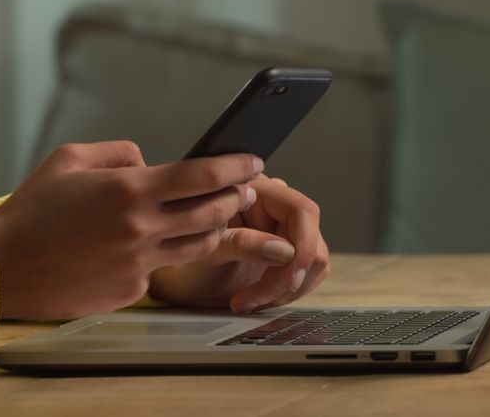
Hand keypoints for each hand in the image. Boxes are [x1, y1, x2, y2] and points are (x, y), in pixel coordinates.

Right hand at [0, 141, 262, 319]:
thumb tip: (150, 162)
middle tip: (243, 187)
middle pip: (213, 211)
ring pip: (200, 245)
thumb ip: (120, 153)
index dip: (236, 166)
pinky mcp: (131, 291)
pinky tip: (155, 246)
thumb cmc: (33, 209)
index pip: (202, 175)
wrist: (2, 266)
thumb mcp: (71, 159)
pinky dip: (165, 254)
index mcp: (128, 189)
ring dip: (214, 227)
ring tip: (214, 214)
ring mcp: (138, 264)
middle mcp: (140, 228)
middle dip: (236, 196)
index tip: (254, 160)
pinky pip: (163, 269)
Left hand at [148, 175, 329, 313]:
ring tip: (250, 301)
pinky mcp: (288, 252)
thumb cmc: (182, 255)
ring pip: (314, 260)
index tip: (287, 276)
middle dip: (290, 276)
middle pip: (311, 238)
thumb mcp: (203, 250)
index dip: (301, 245)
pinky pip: (306, 273)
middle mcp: (275, 205)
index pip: (300, 209)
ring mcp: (284, 229)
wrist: (175, 276)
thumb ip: (241, 244)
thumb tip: (284, 250)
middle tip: (259, 299)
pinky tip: (258, 299)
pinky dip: (287, 292)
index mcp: (254, 190)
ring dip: (287, 289)